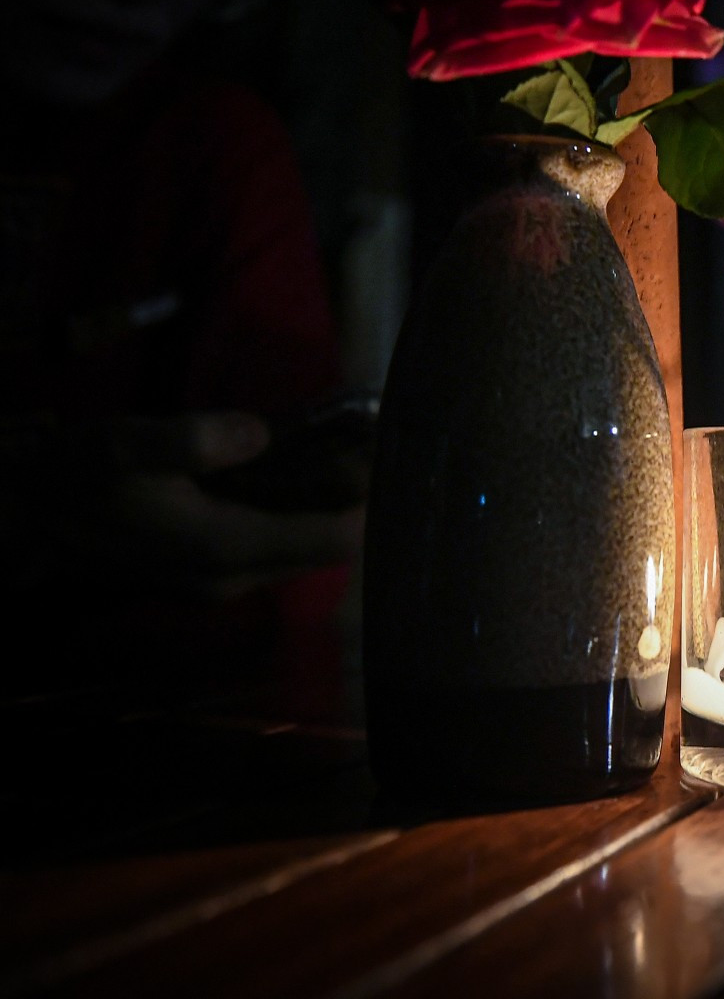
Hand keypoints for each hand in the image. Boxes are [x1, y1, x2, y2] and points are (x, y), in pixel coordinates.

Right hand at [50, 412, 363, 583]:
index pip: (333, 540)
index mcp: (225, 548)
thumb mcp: (126, 445)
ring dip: (328, 513)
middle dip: (357, 504)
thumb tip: (258, 433)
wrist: (20, 518)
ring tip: (351, 457)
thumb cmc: (76, 476)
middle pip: (326, 549)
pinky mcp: (203, 575)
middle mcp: (232, 577)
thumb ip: (192, 440)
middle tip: (380, 449)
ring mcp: (217, 582)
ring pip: (301, 552)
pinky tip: (301, 478)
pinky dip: (297, 519)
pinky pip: (273, 551)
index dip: (372, 501)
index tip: (394, 456)